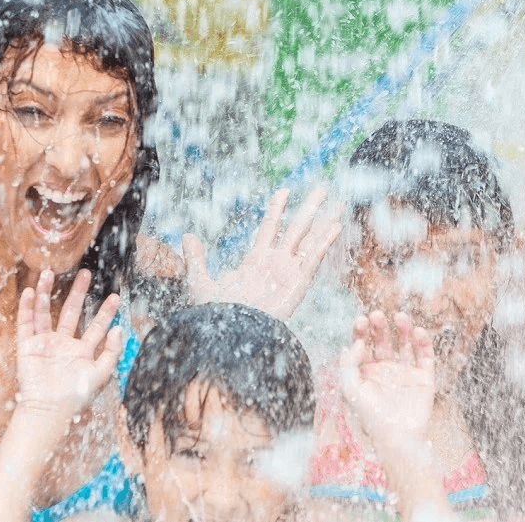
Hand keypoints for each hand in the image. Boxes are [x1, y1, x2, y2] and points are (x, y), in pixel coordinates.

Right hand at [15, 269, 124, 418]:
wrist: (49, 409)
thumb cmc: (76, 396)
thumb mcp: (102, 374)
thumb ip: (113, 351)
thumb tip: (120, 329)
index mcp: (82, 352)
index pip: (96, 326)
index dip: (106, 312)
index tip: (116, 296)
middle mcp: (63, 344)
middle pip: (71, 312)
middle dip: (78, 293)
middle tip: (85, 273)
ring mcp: (45, 344)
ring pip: (45, 313)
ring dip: (46, 293)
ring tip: (48, 272)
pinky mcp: (27, 347)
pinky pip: (26, 324)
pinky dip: (26, 308)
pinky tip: (29, 292)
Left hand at [183, 187, 341, 320]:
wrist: (231, 336)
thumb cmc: (216, 316)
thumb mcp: (200, 283)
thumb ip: (196, 259)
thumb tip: (186, 235)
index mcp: (256, 261)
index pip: (270, 227)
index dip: (278, 209)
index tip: (284, 191)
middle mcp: (276, 263)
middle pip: (296, 228)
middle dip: (309, 208)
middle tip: (322, 190)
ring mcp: (289, 272)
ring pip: (309, 240)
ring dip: (323, 221)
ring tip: (337, 204)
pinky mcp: (298, 283)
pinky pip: (313, 258)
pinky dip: (325, 241)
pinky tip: (336, 225)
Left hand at [338, 311, 436, 448]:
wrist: (398, 437)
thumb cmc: (371, 416)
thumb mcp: (351, 389)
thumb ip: (348, 363)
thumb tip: (357, 342)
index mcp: (366, 371)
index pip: (362, 344)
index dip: (361, 330)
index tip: (362, 319)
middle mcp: (385, 369)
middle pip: (382, 340)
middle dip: (379, 326)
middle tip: (377, 315)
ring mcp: (405, 372)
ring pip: (404, 343)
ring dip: (402, 328)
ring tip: (399, 316)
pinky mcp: (424, 377)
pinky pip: (425, 355)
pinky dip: (423, 342)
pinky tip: (417, 331)